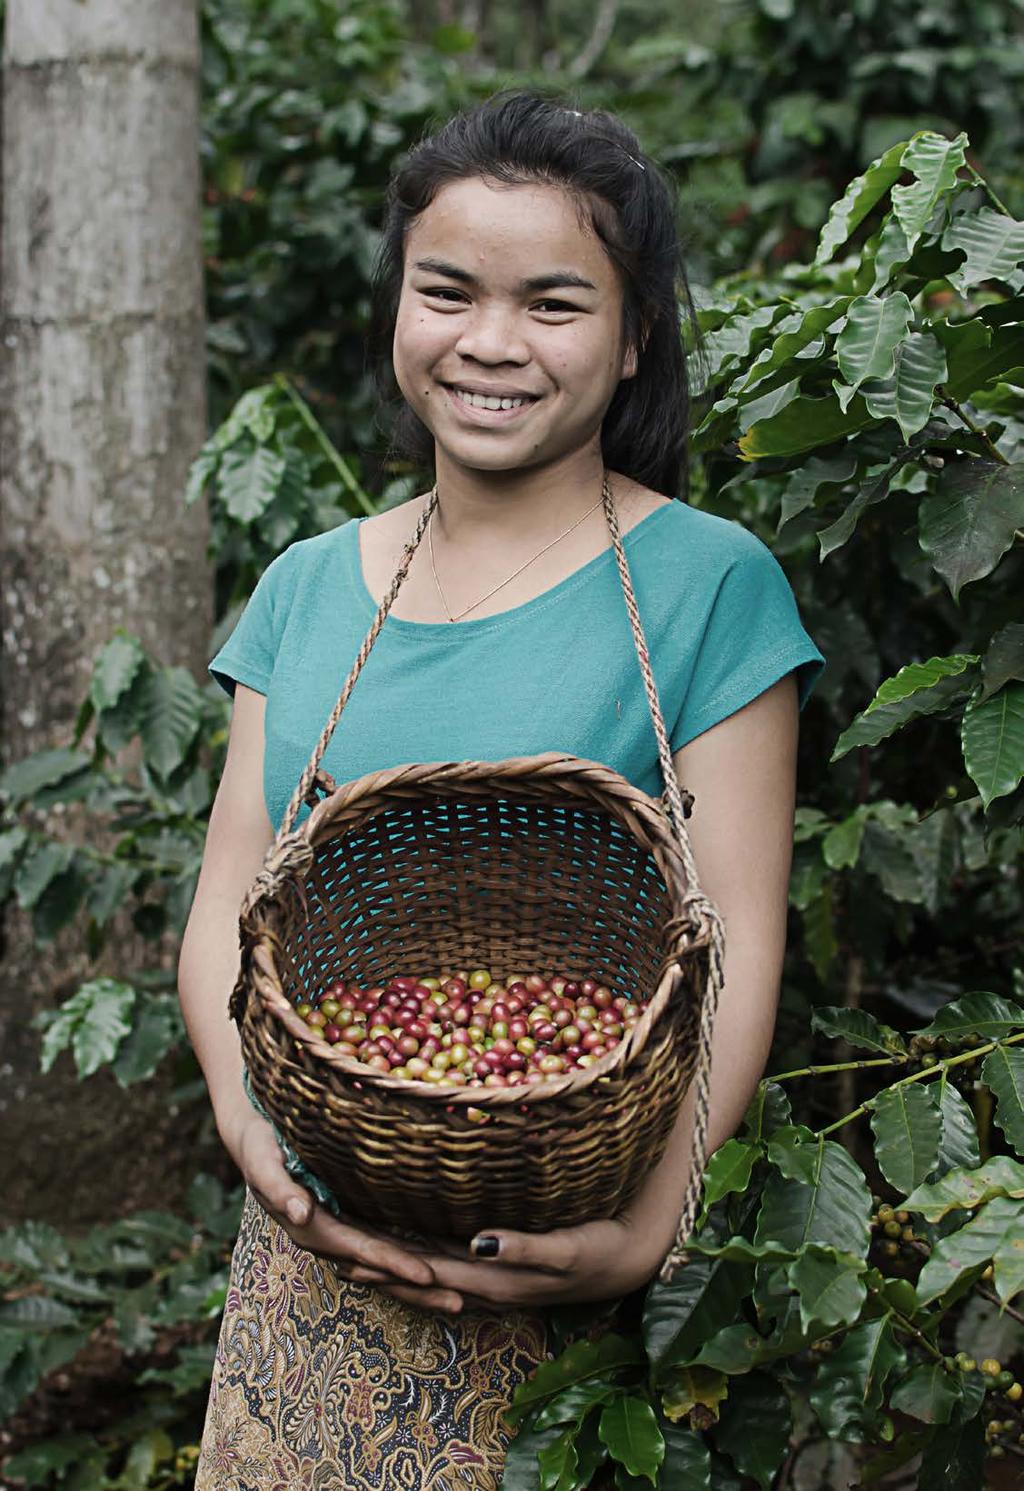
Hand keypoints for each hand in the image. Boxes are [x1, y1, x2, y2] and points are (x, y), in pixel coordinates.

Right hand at [221, 1108, 463, 1312]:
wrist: (255, 1139)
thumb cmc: (260, 1145)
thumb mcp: (264, 1162)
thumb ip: (280, 1190)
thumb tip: (301, 1215)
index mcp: (313, 1229)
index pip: (362, 1250)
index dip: (394, 1263)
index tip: (427, 1277)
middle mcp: (330, 1240)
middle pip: (379, 1271)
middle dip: (417, 1289)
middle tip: (461, 1303)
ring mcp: (342, 1235)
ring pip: (384, 1267)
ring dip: (417, 1285)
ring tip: (459, 1298)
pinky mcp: (350, 1223)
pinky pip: (383, 1248)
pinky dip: (408, 1262)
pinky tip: (438, 1270)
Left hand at [349, 1213, 664, 1312]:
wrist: (630, 1262)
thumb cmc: (600, 1246)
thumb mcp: (566, 1248)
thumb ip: (524, 1248)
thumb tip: (478, 1242)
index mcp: (494, 1279)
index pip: (428, 1273)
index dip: (389, 1264)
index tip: (349, 1255)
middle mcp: (487, 1286)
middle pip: (422, 1281)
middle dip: (379, 1270)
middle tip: (333, 1257)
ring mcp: (494, 1283)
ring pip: (433, 1280)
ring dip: (395, 1272)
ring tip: (355, 1262)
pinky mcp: (503, 1275)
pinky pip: (451, 1275)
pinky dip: (423, 1269)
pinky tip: (411, 1261)